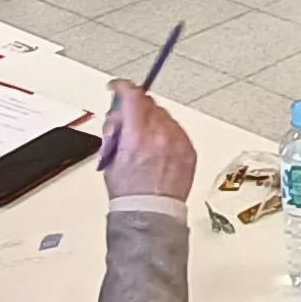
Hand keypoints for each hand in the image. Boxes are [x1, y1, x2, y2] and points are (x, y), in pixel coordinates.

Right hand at [98, 83, 195, 200]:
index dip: (122, 88)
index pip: (132, 97)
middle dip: (136, 109)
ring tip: (143, 143)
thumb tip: (120, 115)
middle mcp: (161, 136)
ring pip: (164, 116)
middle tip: (127, 124)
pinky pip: (178, 131)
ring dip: (152, 121)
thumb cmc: (130, 193)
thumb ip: (117, 131)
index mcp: (138, 136)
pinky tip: (157, 150)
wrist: (151, 213)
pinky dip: (167, 134)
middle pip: (149, 104)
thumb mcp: (111, 157)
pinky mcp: (189, 151)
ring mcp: (178, 143)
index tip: (118, 87)